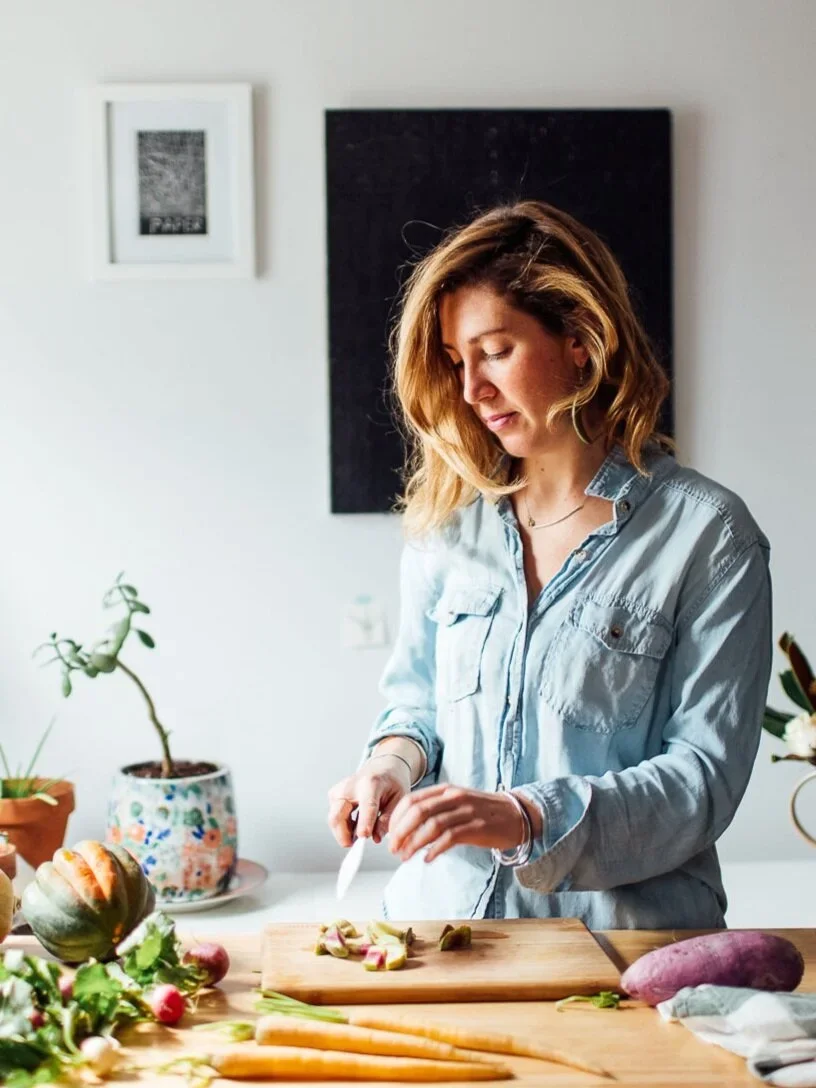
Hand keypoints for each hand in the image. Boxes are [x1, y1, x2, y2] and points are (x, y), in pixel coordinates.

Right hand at [327, 756, 410, 846]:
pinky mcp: (333, 796)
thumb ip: (388, 819)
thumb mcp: (399, 799)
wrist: (382, 767)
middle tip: (355, 845)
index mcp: (372, 783)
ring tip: (361, 831)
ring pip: (333, 819)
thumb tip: (375, 838)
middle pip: (338, 815)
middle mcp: (350, 786)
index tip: (363, 837)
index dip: (364, 823)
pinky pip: (334, 818)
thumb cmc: (392, 783)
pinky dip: (344, 826)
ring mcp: (339, 790)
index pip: (366, 806)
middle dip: (343, 835)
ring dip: (344, 832)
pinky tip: (357, 824)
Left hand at [387, 784, 527, 863]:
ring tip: (405, 857)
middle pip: (418, 812)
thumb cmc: (483, 812)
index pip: (411, 800)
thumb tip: (406, 828)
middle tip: (393, 849)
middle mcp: (454, 797)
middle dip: (400, 832)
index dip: (396, 819)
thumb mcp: (457, 804)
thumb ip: (435, 810)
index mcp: (446, 790)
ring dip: (414, 843)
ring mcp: (466, 811)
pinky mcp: (477, 827)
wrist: (517, 814)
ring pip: (431, 825)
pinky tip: (427, 859)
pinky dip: (435, 849)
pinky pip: (450, 838)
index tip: (389, 835)